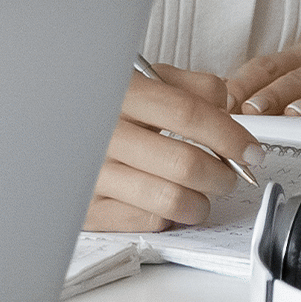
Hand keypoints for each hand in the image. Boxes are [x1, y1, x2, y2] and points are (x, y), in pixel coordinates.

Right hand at [88, 65, 256, 233]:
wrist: (50, 126)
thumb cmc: (106, 105)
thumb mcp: (144, 80)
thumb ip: (191, 86)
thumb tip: (228, 106)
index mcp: (120, 94)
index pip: (188, 114)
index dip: (229, 136)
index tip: (250, 152)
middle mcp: (102, 134)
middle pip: (186, 164)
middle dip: (223, 176)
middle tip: (228, 175)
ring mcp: (92, 175)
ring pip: (171, 200)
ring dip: (200, 202)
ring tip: (201, 195)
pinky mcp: (88, 210)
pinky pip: (147, 222)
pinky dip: (168, 216)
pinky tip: (166, 202)